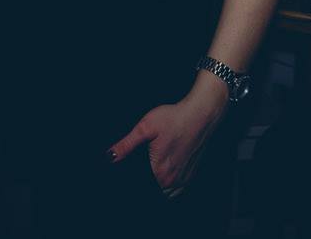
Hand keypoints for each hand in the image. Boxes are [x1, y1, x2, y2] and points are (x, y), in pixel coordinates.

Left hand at [108, 77, 227, 195]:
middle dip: (141, 185)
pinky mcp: (190, 175)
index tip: (122, 171)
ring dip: (155, 188)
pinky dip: (167, 189)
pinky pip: (176, 191)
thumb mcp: (144, 128)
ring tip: (147, 173)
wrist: (200, 115)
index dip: (128, 183)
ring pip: (165, 194)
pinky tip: (160, 179)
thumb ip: (126, 144)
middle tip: (134, 168)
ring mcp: (183, 179)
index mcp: (158, 170)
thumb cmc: (173, 119)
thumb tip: (109, 156)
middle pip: (153, 192)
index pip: (140, 186)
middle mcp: (172, 179)